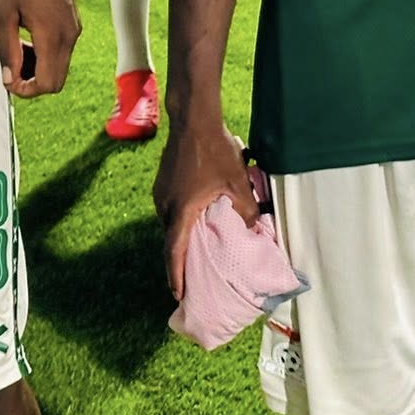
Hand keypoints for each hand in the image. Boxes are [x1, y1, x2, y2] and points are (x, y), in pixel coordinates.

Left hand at [0, 0, 80, 98]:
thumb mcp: (2, 15)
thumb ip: (7, 51)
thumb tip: (8, 79)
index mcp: (52, 37)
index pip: (46, 84)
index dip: (25, 90)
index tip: (7, 77)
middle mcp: (69, 36)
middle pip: (56, 81)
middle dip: (32, 82)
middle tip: (11, 65)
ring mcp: (74, 29)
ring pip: (60, 67)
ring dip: (38, 67)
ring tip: (17, 47)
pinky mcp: (73, 22)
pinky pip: (63, 51)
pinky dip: (46, 54)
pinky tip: (29, 35)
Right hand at [153, 116, 259, 298]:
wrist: (193, 119)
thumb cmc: (215, 151)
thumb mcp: (237, 183)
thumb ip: (246, 210)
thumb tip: (253, 229)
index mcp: (181, 212)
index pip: (175, 252)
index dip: (176, 276)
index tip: (178, 295)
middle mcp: (165, 206)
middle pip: (171, 240)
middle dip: (179, 261)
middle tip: (190, 278)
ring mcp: (160, 193)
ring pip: (170, 223)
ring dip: (181, 237)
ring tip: (195, 250)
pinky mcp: (162, 182)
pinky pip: (170, 208)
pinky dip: (180, 220)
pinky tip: (195, 217)